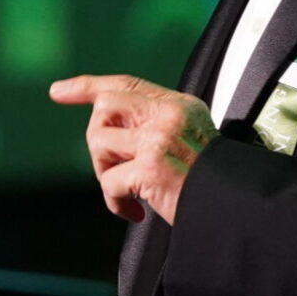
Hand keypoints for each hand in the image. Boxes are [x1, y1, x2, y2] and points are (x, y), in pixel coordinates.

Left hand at [48, 73, 216, 225]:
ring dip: (106, 172)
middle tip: (116, 168)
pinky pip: (108, 181)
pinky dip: (116, 203)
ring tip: (130, 191)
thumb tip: (112, 130)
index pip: (126, 84)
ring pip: (99, 142)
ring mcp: (159, 139)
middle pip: (104, 107)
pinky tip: (135, 211)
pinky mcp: (150, 167)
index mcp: (179, 106)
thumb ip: (158, 126)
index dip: (88, 85)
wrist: (236, 207)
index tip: (60, 90)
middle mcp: (169, 115)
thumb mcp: (192, 139)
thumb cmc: (212, 182)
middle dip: (98, 141)